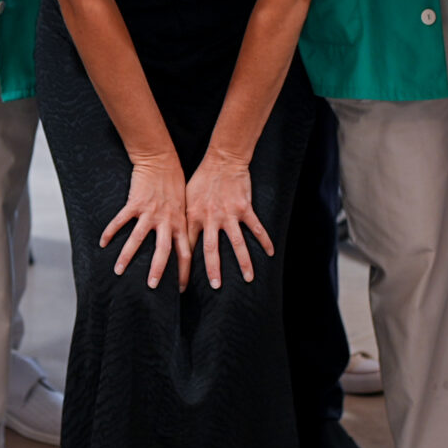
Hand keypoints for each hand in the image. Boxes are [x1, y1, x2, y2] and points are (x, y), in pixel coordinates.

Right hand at [103, 151, 189, 288]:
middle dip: (157, 270)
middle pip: (163, 250)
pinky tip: (102, 243)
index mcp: (180, 223)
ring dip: (127, 256)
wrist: (161, 161)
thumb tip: (183, 248)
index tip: (182, 289)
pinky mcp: (134, 203)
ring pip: (137, 239)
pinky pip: (120, 221)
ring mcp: (149, 212)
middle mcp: (166, 220)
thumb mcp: (185, 207)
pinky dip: (110, 232)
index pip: (186, 253)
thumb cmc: (174, 185)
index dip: (185, 272)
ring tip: (118, 271)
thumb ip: (182, 227)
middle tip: (151, 286)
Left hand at [185, 149, 272, 287]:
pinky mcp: (245, 208)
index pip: (187, 247)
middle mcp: (211, 218)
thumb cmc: (201, 179)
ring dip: (243, 262)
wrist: (222, 160)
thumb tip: (176, 238)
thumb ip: (184, 219)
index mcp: (193, 217)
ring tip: (248, 278)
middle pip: (211, 249)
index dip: (183, 267)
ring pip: (237, 243)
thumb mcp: (186, 198)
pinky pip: (256, 228)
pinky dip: (264, 241)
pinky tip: (271, 253)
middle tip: (216, 287)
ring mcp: (229, 214)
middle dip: (213, 270)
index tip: (182, 285)